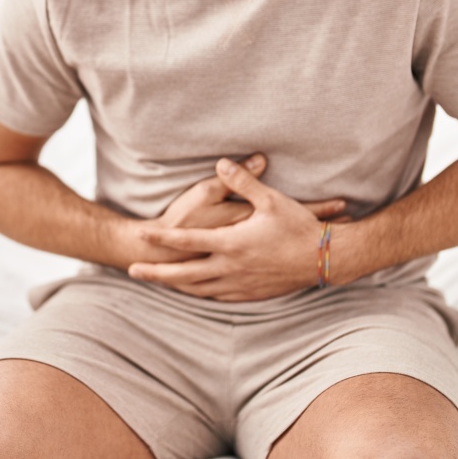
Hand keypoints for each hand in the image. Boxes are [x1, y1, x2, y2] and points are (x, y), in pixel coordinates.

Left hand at [129, 157, 347, 300]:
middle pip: (184, 275)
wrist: (324, 260)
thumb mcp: (270, 200)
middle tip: (133, 271)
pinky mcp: (252, 294)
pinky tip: (197, 291)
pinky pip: (219, 297)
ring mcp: (240, 284)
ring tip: (159, 283)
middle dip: (157, 273)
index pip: (186, 242)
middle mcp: (230, 268)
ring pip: (200, 289)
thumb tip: (222, 161)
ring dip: (177, 286)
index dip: (161, 238)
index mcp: (231, 244)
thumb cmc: (298, 228)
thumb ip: (242, 181)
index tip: (140, 235)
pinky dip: (202, 293)